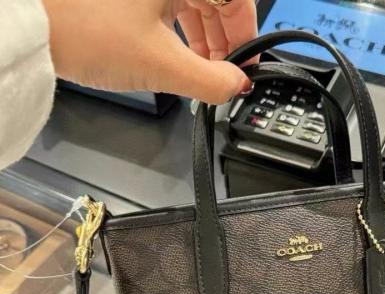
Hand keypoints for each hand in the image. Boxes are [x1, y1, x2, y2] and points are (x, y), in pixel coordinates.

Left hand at [41, 0, 256, 103]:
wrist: (28, 23)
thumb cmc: (84, 29)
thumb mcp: (161, 65)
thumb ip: (211, 81)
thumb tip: (237, 86)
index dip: (247, 36)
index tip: (246, 67)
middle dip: (224, 40)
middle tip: (224, 74)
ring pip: (190, 0)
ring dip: (202, 36)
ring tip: (199, 69)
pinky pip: (166, 2)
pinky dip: (177, 27)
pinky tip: (174, 51)